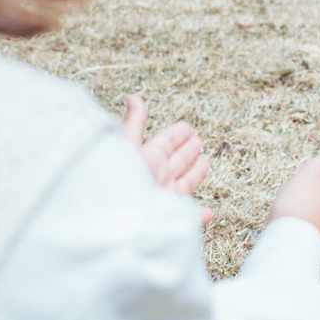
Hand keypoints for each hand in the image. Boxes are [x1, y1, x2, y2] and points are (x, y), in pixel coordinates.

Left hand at [123, 95, 212, 223]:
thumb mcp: (126, 146)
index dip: (176, 134)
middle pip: (176, 162)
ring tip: (203, 163)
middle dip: (187, 151)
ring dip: (195, 174)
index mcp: (146, 159)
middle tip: (197, 141)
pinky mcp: (169, 219)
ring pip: (184, 184)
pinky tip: (207, 212)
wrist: (113, 222)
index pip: (165, 143)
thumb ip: (133, 125)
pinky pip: (187, 217)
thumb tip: (133, 98)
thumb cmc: (117, 181)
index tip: (186, 127)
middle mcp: (156, 178)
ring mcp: (163, 199)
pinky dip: (198, 215)